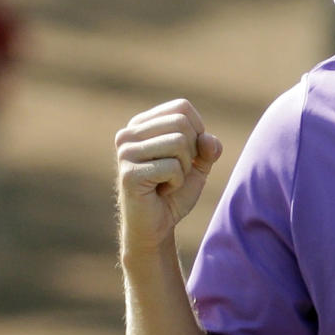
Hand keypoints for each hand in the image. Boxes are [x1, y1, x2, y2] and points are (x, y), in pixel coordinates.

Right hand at [116, 98, 221, 254]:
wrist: (156, 227)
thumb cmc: (174, 193)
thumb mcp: (198, 165)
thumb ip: (208, 148)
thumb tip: (208, 139)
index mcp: (141, 125)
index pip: (182, 107)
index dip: (198, 132)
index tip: (188, 156)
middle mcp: (128, 134)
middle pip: (182, 123)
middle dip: (192, 152)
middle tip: (177, 172)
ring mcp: (125, 152)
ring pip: (179, 143)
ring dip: (185, 169)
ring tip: (168, 182)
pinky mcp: (129, 173)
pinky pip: (172, 167)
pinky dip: (177, 183)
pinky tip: (162, 191)